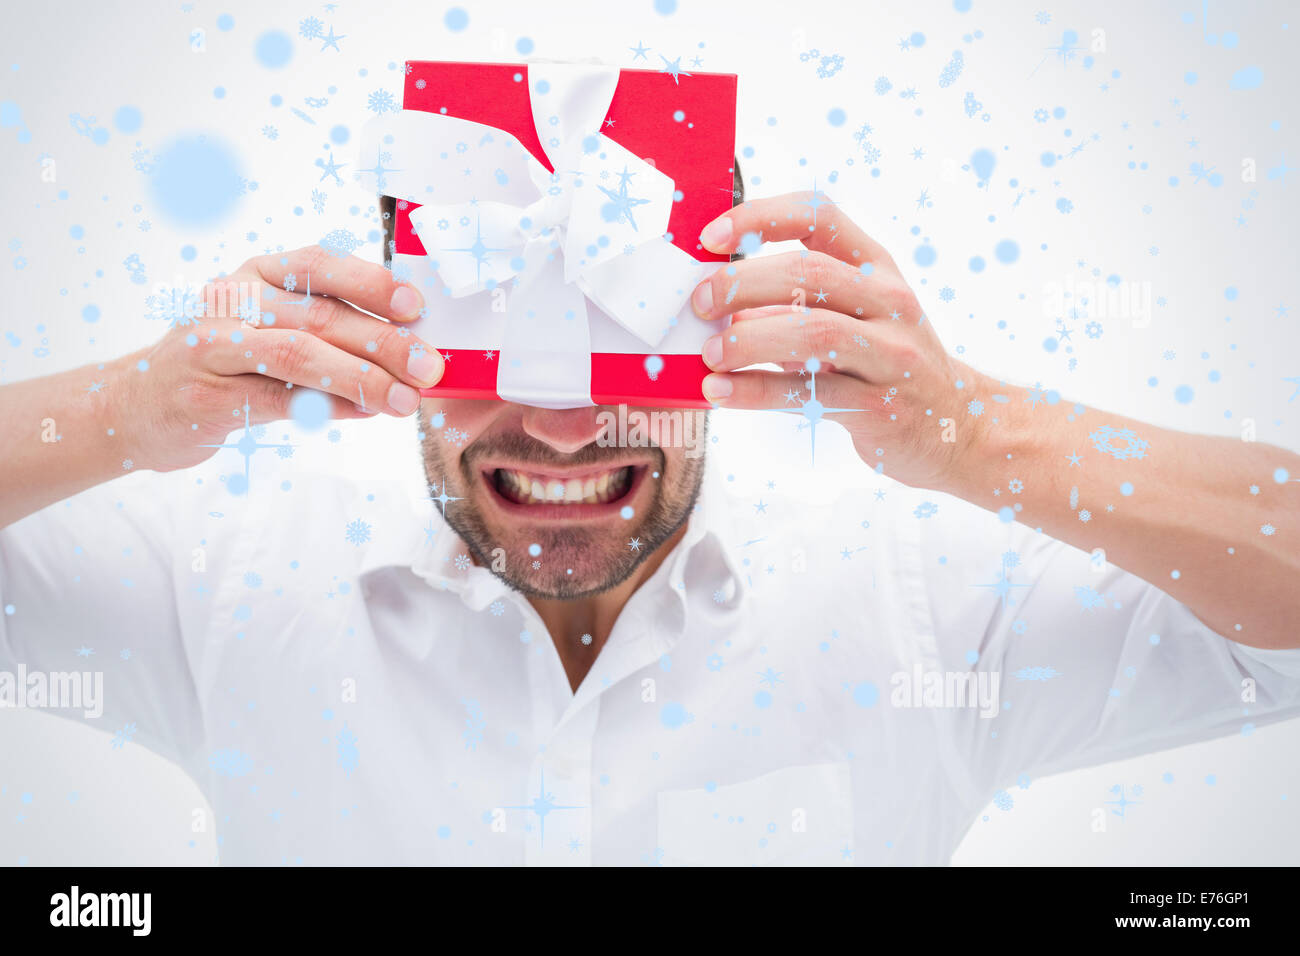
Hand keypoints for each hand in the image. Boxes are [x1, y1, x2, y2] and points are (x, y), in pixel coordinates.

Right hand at [117, 246, 444, 471]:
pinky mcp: (207, 397)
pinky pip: (278, 401)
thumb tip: (406, 352)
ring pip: (298, 355)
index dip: (371, 282)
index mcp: (257, 275)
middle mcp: (233, 302)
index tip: (416, 306)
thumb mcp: (269, 329)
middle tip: (428, 367)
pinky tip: (363, 414)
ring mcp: (214, 347)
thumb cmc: (225, 363)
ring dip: (361, 378)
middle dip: (383, 342)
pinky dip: (326, 407)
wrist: (138, 403)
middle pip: (319, 315)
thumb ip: (329, 333)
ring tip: (404, 400)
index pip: (318, 265)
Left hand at [690, 191, 972, 489]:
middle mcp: (889, 301)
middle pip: (810, 272)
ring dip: (750, 340)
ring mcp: (890, 354)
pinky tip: (722, 392)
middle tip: (700, 303)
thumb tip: (714, 302)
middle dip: (742, 284)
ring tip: (710, 354)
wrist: (957, 425)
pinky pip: (810, 395)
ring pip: (815, 333)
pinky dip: (757, 392)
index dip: (759, 216)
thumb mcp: (852, 318)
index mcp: (876, 267)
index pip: (818, 215)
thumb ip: (792, 303)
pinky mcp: (881, 407)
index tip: (710, 236)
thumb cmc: (884, 364)